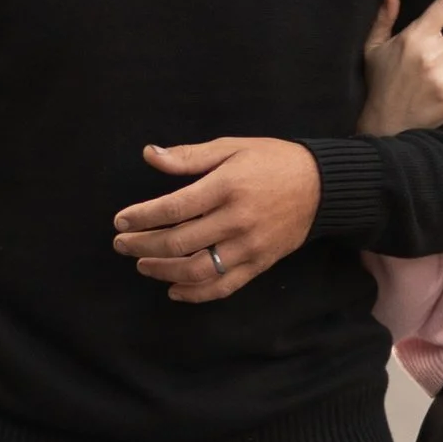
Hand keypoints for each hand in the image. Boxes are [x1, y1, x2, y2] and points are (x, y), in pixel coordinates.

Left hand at [111, 137, 321, 299]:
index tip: (120, 221)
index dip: (141, 217)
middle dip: (143, 245)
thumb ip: (189, 156)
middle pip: (179, 242)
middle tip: (121, 244)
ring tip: (143, 265)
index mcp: (226, 187)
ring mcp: (249, 246)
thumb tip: (149, 155)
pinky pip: (223, 286)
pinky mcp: (259, 264)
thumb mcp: (231, 148)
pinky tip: (174, 290)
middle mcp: (236, 220)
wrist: (322, 186)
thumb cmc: (272, 161)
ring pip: (196, 269)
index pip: (173, 208)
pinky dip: (195, 293)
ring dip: (163, 271)